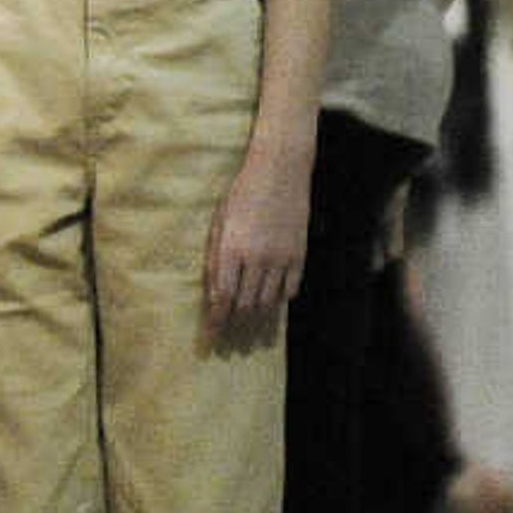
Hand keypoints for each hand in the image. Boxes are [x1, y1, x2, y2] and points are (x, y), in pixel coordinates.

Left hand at [202, 141, 308, 349]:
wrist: (280, 171)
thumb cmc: (242, 194)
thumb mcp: (219, 223)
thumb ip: (216, 260)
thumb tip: (214, 295)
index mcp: (231, 248)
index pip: (223, 297)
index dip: (217, 320)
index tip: (213, 335)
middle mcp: (257, 257)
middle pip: (246, 304)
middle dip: (236, 326)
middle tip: (231, 340)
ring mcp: (281, 257)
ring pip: (269, 302)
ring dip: (258, 320)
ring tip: (251, 334)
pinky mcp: (299, 254)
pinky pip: (290, 289)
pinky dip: (280, 300)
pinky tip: (273, 305)